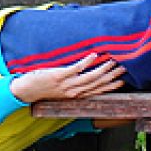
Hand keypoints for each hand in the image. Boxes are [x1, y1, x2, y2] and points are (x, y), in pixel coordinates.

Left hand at [10, 54, 125, 103]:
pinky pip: (76, 68)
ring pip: (89, 77)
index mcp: (76, 95)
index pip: (98, 91)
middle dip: (112, 76)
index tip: (122, 80)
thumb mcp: (61, 90)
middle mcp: (74, 92)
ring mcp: (66, 84)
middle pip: (97, 84)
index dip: (111, 86)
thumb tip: (84, 75)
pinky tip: (94, 55)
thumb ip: (73, 85)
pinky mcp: (58, 76)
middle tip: (123, 68)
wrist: (26, 91)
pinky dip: (86, 62)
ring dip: (102, 69)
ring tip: (112, 61)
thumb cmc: (43, 89)